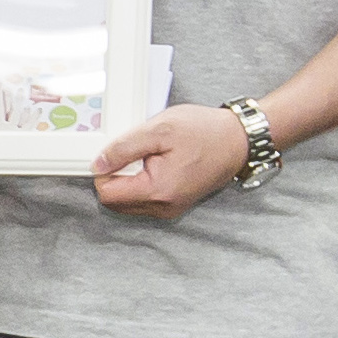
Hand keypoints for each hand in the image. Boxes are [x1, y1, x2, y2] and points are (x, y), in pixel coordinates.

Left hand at [91, 104, 251, 217]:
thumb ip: (124, 148)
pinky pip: (145, 199)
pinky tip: (156, 162)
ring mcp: (170, 208)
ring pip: (129, 202)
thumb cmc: (205, 132)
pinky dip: (142, 182)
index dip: (102, 172)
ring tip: (148, 156)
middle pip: (116, 201)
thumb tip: (98, 163)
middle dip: (115, 177)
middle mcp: (163, 207)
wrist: (238, 140)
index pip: (108, 194)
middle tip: (132, 152)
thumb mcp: (159, 130)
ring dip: (129, 179)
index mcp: (158, 191)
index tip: (112, 153)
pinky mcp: (175, 203)